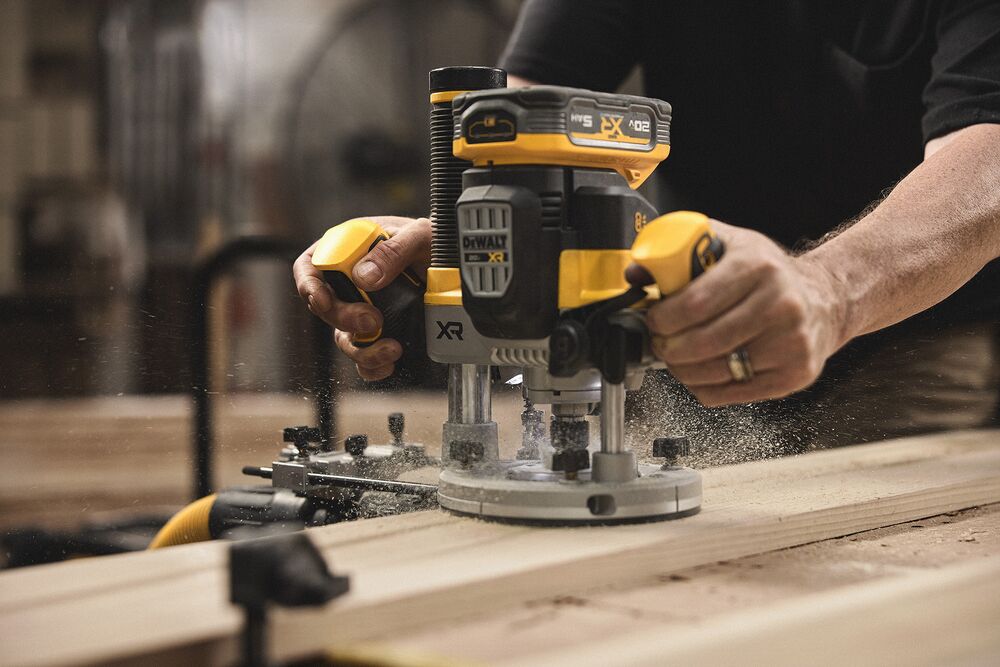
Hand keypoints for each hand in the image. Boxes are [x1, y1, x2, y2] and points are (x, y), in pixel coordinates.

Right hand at [293, 216, 431, 380]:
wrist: (458, 271)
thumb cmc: (434, 245)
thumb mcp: (420, 235)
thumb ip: (393, 250)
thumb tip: (364, 277)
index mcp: (350, 250)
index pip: (311, 266)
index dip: (309, 285)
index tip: (322, 300)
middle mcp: (350, 283)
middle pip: (325, 307)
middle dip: (343, 318)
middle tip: (371, 320)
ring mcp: (363, 310)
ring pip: (343, 337)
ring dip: (361, 349)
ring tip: (391, 347)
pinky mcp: (379, 334)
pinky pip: (363, 358)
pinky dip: (371, 366)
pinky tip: (389, 363)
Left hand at [631, 220, 846, 405]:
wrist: (826, 299)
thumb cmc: (769, 274)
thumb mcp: (730, 245)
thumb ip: (682, 250)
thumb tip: (637, 271)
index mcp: (757, 266)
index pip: (695, 303)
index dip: (663, 318)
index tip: (654, 319)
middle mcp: (780, 304)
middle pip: (703, 342)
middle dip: (668, 347)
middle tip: (659, 342)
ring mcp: (791, 343)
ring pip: (714, 371)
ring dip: (682, 369)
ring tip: (676, 357)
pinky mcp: (795, 374)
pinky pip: (731, 393)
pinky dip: (704, 387)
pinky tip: (700, 372)